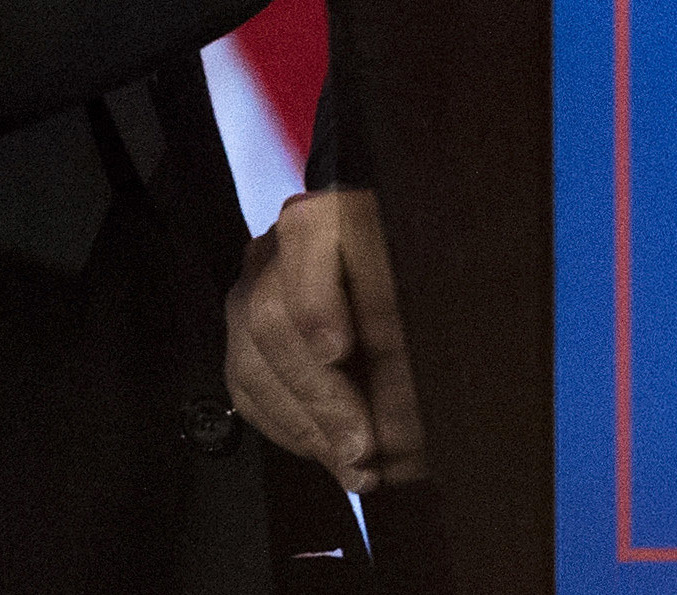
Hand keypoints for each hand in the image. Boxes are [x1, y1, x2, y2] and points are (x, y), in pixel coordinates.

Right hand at [225, 188, 425, 492]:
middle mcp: (276, 249)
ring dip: (309, 428)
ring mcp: (250, 294)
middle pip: (273, 318)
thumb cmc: (425, 266)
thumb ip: (414, 317)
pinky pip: (248, 392)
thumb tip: (408, 395)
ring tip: (358, 467)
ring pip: (254, 365)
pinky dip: (291, 431)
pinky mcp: (240, 340)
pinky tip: (331, 455)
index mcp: (328, 209)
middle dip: (323, 395)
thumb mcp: (436, 273)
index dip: (316, 300)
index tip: (341, 350)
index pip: (305, 240)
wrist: (391, 261)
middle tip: (365, 445)